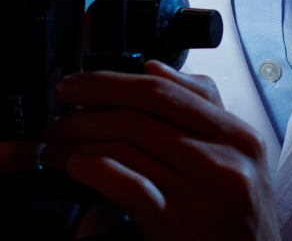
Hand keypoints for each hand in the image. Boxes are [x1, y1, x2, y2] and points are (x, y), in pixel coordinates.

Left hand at [41, 60, 278, 240]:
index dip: (107, 82)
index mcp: (238, 137)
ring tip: (53, 151)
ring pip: (125, 149)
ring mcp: (205, 200)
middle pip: (137, 118)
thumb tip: (151, 67)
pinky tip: (74, 169)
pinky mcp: (181, 233)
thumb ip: (200, 109)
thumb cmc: (237, 218)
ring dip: (76, 145)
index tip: (73, 85)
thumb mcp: (235, 160)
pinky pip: (129, 188)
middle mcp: (226, 164)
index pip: (162, 91)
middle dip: (83, 114)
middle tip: (55, 122)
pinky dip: (93, 171)